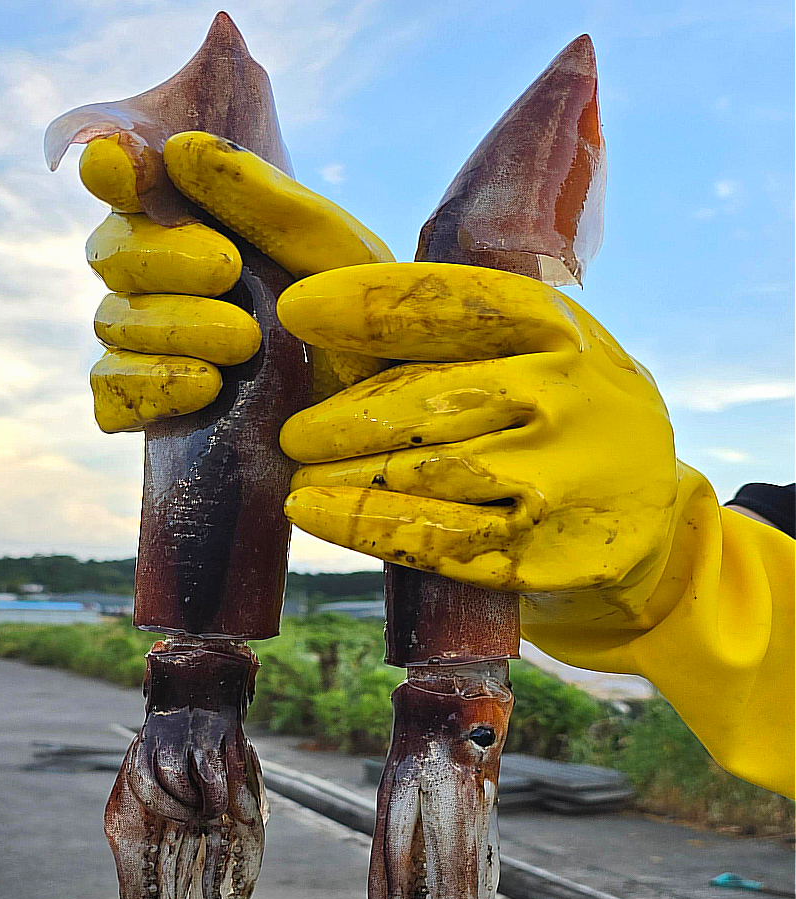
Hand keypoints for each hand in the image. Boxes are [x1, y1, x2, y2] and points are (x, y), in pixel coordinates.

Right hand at [77, 132, 392, 431]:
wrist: (380, 428)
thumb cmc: (363, 329)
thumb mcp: (334, 256)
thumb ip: (263, 200)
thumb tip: (178, 149)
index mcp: (206, 226)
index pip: (133, 185)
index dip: (113, 170)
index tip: (118, 168)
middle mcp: (170, 283)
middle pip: (112, 252)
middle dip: (162, 256)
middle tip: (227, 271)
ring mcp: (155, 351)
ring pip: (111, 322)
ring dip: (173, 326)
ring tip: (244, 344)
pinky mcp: (154, 413)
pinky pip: (109, 391)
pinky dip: (148, 386)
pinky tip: (204, 387)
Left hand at [278, 263, 680, 622]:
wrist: (648, 517)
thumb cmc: (557, 420)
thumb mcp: (532, 356)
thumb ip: (450, 339)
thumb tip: (327, 323)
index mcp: (555, 326)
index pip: (452, 304)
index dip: (367, 304)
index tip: (298, 309)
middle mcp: (562, 395)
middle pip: (425, 399)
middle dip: (342, 418)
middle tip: (295, 435)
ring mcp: (558, 477)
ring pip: (421, 471)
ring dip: (342, 475)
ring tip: (299, 476)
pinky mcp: (541, 550)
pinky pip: (433, 536)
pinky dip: (362, 523)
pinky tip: (313, 513)